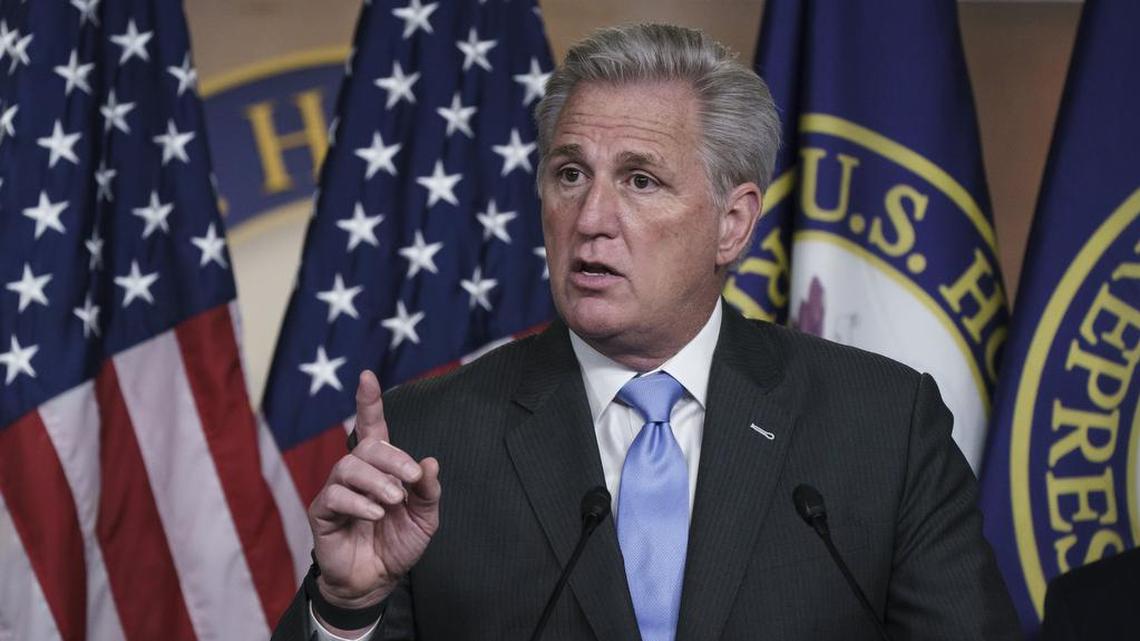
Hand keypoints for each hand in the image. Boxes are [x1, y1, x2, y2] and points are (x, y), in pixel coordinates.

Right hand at [308, 370, 440, 612]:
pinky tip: (374, 515)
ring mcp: (336, 491)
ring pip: (348, 467)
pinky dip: (358, 502)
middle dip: (391, 457)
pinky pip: (334, 496)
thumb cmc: (397, 544)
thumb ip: (428, 490)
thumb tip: (429, 462)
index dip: (369, 402)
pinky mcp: (322, 514)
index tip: (367, 376)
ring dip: (376, 481)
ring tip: (392, 501)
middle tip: (409, 480)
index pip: (372, 428)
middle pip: (366, 446)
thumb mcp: (424, 517)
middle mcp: (356, 474)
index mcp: (381, 469)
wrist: (377, 581)